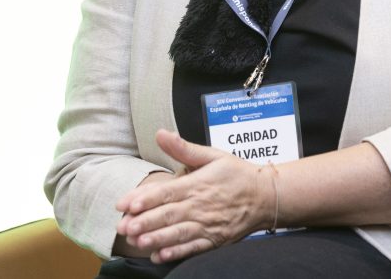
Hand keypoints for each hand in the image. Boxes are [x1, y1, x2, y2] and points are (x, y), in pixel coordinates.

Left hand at [115, 129, 272, 262]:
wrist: (266, 196)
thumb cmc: (238, 174)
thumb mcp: (212, 155)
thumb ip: (184, 148)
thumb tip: (162, 134)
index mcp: (198, 184)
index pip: (167, 192)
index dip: (145, 198)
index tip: (126, 203)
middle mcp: (201, 205)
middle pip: (169, 214)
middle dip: (145, 221)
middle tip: (124, 227)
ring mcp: (208, 224)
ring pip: (179, 233)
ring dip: (158, 238)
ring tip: (139, 242)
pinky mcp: (215, 239)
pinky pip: (193, 248)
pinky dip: (177, 252)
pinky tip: (160, 255)